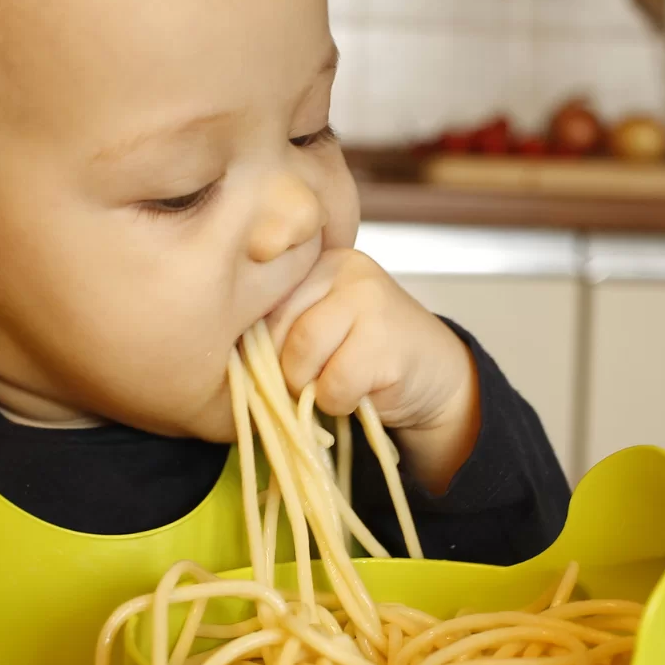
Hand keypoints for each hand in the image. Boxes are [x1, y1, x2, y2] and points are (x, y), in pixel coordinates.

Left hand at [269, 248, 479, 491]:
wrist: (435, 376)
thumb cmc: (366, 356)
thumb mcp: (321, 325)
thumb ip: (282, 325)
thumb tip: (229, 351)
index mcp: (319, 261)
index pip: (261, 302)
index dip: (264, 344)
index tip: (283, 361)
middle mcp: (344, 268)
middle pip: (277, 330)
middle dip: (287, 368)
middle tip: (315, 378)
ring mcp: (370, 300)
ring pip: (301, 356)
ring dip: (312, 388)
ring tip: (336, 383)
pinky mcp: (387, 340)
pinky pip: (334, 385)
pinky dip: (339, 403)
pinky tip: (361, 393)